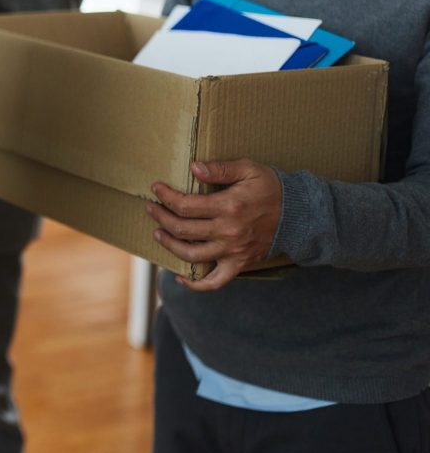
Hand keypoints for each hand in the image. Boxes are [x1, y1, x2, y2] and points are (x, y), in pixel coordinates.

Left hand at [147, 159, 283, 290]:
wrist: (300, 215)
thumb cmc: (272, 188)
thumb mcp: (248, 169)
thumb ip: (220, 168)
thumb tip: (193, 168)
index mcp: (229, 207)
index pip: (185, 205)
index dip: (165, 197)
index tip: (156, 188)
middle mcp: (228, 232)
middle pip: (182, 229)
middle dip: (161, 217)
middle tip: (151, 208)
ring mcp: (233, 251)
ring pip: (191, 255)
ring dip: (170, 245)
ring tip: (158, 233)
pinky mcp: (240, 264)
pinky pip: (215, 281)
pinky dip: (196, 284)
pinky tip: (180, 277)